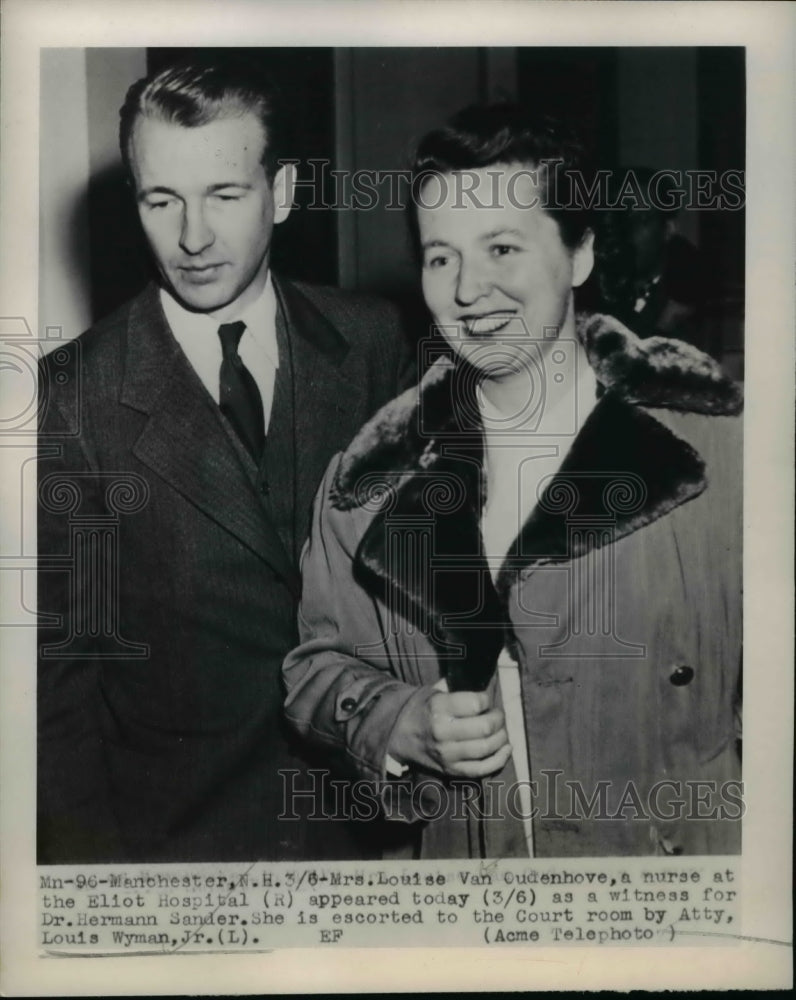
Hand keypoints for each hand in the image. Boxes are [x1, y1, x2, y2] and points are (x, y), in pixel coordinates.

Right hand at [387, 687, 510, 777]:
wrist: (398, 735)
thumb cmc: (421, 709)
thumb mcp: (434, 692)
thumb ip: (457, 690)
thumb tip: (485, 689)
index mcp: (439, 708)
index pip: (476, 704)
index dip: (487, 701)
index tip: (486, 701)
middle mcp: (443, 732)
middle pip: (485, 727)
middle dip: (499, 719)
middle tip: (498, 715)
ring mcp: (447, 754)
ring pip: (487, 748)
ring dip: (502, 738)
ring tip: (501, 730)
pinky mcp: (451, 770)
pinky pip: (482, 769)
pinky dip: (499, 759)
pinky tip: (506, 748)